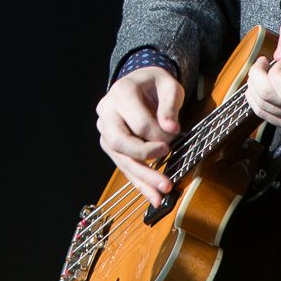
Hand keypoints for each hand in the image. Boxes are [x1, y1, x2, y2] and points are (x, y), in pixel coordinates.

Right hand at [95, 65, 184, 204]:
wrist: (140, 83)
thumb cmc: (155, 84)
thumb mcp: (168, 85)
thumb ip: (170, 104)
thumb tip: (171, 128)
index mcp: (121, 93)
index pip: (139, 123)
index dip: (159, 135)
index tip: (175, 134)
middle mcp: (108, 112)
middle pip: (120, 142)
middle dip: (144, 159)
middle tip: (166, 169)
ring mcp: (106, 130)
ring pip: (120, 158)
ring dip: (142, 179)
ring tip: (161, 194)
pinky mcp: (111, 145)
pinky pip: (123, 166)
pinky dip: (139, 183)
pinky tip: (152, 196)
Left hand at [246, 19, 280, 135]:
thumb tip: (278, 54)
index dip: (276, 73)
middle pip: (269, 98)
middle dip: (257, 76)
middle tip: (263, 63)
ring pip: (262, 108)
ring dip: (254, 86)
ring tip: (262, 72)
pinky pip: (265, 116)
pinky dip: (257, 99)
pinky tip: (265, 86)